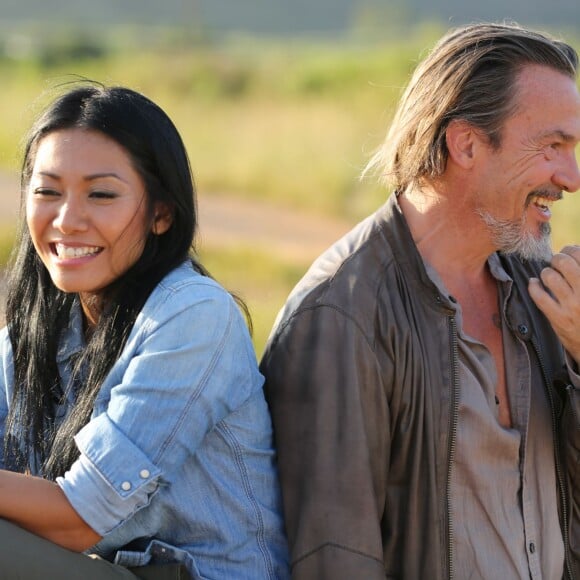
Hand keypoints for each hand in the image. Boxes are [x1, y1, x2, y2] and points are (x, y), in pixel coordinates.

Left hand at [529, 245, 579, 363]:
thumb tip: (573, 250)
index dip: (572, 250)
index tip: (569, 252)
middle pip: (564, 263)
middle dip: (557, 258)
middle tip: (556, 261)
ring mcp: (572, 306)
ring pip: (550, 277)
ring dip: (546, 272)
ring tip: (548, 275)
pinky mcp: (558, 318)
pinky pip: (539, 296)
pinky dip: (533, 286)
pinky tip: (534, 283)